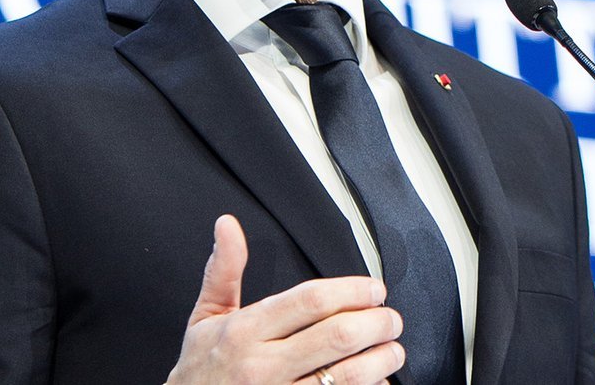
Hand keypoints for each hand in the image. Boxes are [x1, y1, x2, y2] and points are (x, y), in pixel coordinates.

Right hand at [166, 215, 405, 384]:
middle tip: (390, 318)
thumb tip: (227, 225)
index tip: (374, 289)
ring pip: (347, 376)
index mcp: (245, 330)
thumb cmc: (201, 371)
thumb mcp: (204, 318)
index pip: (310, 301)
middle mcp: (263, 366)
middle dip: (376, 323)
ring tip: (393, 351)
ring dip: (381, 361)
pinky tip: (376, 382)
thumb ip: (223, 271)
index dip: (352, 291)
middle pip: (337, 336)